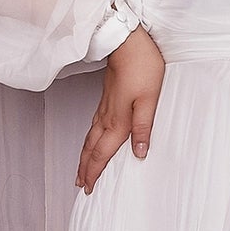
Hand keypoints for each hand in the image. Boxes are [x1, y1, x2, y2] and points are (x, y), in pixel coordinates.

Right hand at [75, 25, 165, 192]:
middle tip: (80, 186)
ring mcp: (104, 108)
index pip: (102, 153)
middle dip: (85, 169)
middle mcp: (107, 117)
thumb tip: (139, 153)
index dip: (95, 172)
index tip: (89, 188)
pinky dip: (88, 141)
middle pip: (91, 149)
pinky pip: (92, 127)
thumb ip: (144, 127)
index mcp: (117, 121)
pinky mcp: (106, 99)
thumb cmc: (142, 67)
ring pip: (89, 139)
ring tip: (80, 170)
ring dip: (84, 157)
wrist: (127, 41)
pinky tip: (90, 142)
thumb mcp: (149, 100)